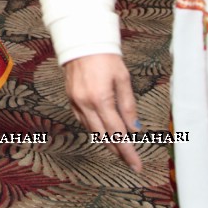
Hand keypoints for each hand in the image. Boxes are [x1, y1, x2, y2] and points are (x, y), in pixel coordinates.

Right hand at [64, 54, 141, 172]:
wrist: (81, 42)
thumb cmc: (105, 57)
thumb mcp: (123, 79)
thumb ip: (128, 105)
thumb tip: (134, 128)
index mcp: (100, 99)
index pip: (117, 133)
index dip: (128, 151)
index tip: (136, 165)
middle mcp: (85, 104)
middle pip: (103, 137)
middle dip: (118, 151)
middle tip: (131, 161)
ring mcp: (75, 102)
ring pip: (92, 130)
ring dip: (107, 141)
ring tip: (120, 148)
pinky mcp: (71, 99)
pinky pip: (83, 121)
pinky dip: (95, 129)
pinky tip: (103, 131)